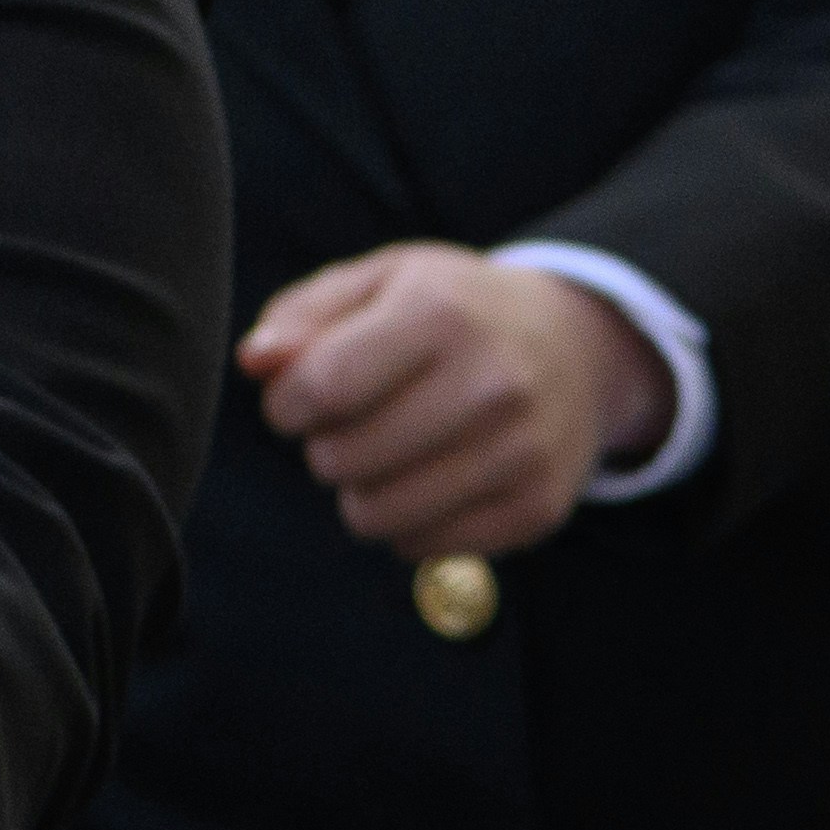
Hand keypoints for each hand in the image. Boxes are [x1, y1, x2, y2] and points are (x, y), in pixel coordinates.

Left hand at [239, 242, 662, 557]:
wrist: (576, 349)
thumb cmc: (452, 311)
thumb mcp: (381, 283)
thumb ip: (304, 316)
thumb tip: (254, 362)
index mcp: (439, 311)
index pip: (321, 385)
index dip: (287, 403)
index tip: (299, 397)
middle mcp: (489, 382)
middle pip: (340, 459)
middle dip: (325, 446)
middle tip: (356, 421)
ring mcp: (520, 451)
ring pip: (375, 516)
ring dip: (361, 491)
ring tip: (389, 452)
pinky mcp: (536, 508)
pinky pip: (421, 547)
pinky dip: (407, 522)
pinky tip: (431, 478)